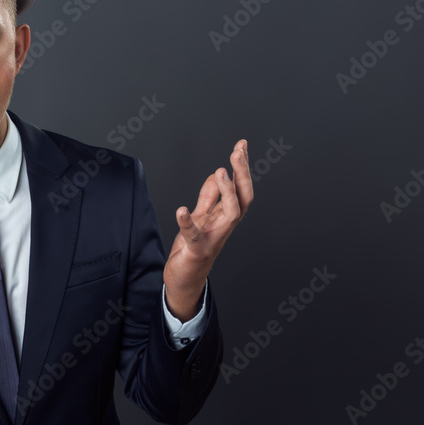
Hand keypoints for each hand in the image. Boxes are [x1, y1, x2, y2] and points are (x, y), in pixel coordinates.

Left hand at [164, 139, 252, 319]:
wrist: (184, 279)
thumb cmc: (194, 248)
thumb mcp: (201, 217)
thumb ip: (209, 198)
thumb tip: (216, 175)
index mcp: (224, 216)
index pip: (240, 188)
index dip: (242, 167)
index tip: (241, 145)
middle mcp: (224, 226)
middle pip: (243, 198)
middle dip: (242, 174)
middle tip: (237, 153)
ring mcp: (212, 238)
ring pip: (231, 214)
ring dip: (227, 192)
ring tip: (220, 172)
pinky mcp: (196, 250)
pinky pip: (194, 235)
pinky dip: (187, 222)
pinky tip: (180, 210)